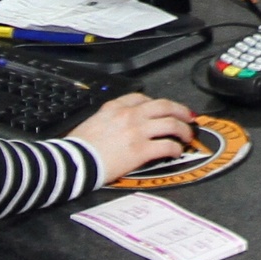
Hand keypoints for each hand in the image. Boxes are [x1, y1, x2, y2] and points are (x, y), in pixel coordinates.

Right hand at [64, 92, 206, 181]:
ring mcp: (136, 131)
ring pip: (170, 123)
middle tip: (188, 117)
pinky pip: (166, 145)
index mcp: (115, 107)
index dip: (158, 103)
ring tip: (187, 136)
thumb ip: (109, 119)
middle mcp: (129, 115)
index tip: (165, 109)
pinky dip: (175, 148)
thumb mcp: (93, 122)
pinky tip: (176, 152)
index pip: (142, 98)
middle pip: (164, 105)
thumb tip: (118, 126)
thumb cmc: (78, 147)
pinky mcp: (140, 150)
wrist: (72, 161)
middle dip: (180, 111)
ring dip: (183, 130)